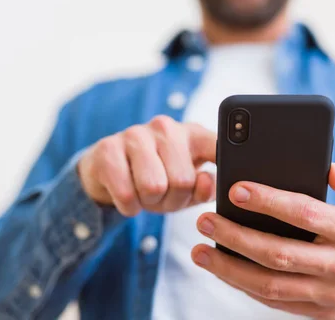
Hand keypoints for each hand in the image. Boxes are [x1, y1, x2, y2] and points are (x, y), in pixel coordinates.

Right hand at [78, 115, 215, 215]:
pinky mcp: (108, 149)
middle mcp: (166, 127)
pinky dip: (129, 207)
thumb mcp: (187, 186)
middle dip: (173, 201)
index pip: (218, 146)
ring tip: (145, 195)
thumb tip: (206, 181)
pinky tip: (128, 196)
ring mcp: (135, 134)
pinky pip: (127, 195)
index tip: (227, 173)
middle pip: (183, 181)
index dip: (227, 161)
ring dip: (149, 204)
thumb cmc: (158, 178)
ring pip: (154, 187)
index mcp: (193, 134)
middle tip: (163, 197)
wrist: (106, 171)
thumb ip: (204, 188)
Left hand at [191, 163, 334, 318]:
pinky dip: (246, 287)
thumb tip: (330, 170)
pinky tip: (224, 269)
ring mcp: (330, 294)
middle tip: (204, 219)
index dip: (269, 202)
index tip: (237, 189)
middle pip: (278, 254)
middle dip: (236, 236)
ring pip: (271, 285)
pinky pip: (277, 302)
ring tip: (200, 251)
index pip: (305, 214)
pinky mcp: (321, 311)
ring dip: (230, 269)